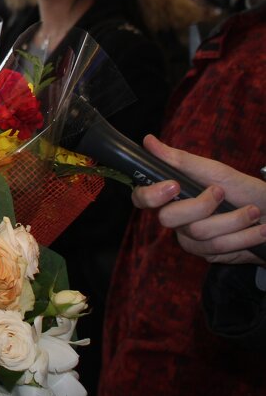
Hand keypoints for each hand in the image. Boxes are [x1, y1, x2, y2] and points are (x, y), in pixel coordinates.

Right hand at [131, 135, 265, 264]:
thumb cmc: (242, 189)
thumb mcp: (214, 171)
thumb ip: (180, 160)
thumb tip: (148, 141)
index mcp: (172, 194)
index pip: (142, 198)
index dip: (150, 195)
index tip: (175, 186)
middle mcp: (175, 217)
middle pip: (168, 218)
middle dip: (200, 206)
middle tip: (221, 193)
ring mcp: (190, 238)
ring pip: (198, 234)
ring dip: (233, 221)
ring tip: (254, 212)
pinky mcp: (208, 253)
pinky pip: (217, 248)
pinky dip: (243, 236)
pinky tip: (259, 230)